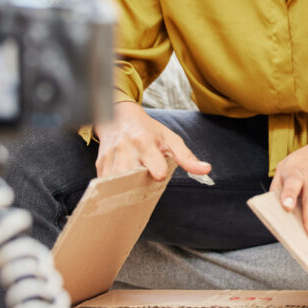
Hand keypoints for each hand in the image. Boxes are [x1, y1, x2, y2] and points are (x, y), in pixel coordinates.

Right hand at [94, 101, 211, 179]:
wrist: (118, 116)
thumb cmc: (148, 130)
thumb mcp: (170, 138)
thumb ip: (187, 157)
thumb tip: (207, 170)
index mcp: (144, 142)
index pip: (154, 168)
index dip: (159, 174)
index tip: (161, 175)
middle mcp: (124, 149)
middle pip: (131, 180)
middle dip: (140, 186)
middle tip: (146, 186)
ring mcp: (109, 158)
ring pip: (117, 185)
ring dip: (127, 190)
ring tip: (136, 188)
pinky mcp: (100, 165)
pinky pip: (107, 185)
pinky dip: (116, 189)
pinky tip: (124, 187)